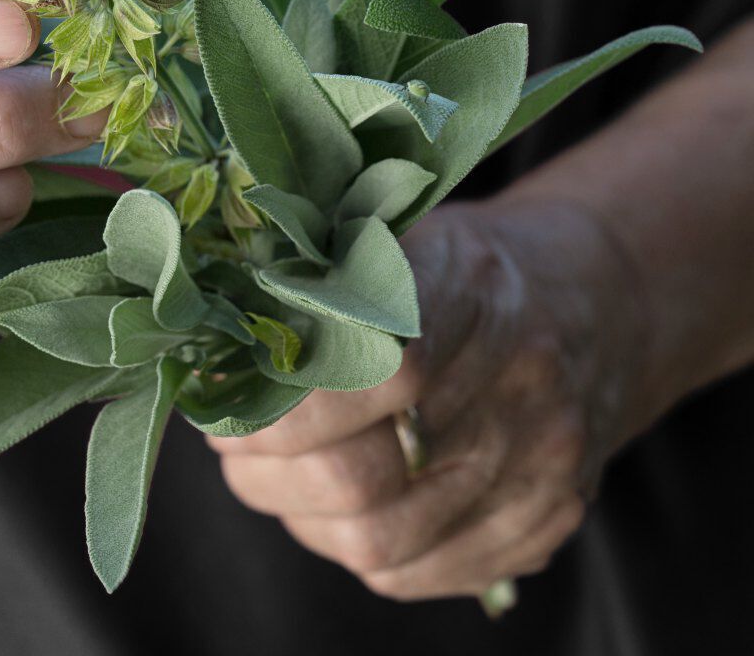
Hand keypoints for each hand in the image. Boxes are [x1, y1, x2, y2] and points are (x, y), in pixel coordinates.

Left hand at [208, 196, 645, 600]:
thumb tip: (218, 354)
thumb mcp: (403, 238)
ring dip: (301, 516)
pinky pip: (422, 574)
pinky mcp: (550, 517)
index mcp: (471, 291)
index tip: (225, 405)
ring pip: (380, 541)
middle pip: (360, 478)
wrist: (595, 300)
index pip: (363, 372)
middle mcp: (520, 383)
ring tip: (278, 476)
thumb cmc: (470, 267)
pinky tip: (340, 505)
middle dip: (265, 473)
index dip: (277, 406)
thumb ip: (320, 285)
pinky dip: (356, 548)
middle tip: (233, 447)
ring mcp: (543, 462)